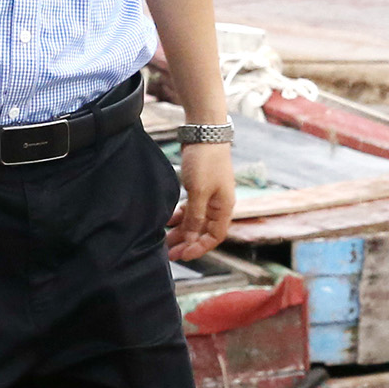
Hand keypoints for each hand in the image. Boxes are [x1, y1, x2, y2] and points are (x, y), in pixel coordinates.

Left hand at [164, 138, 235, 261]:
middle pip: (203, 231)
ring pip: (194, 220)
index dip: (199, 248)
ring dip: (181, 230)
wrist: (204, 132)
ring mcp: (209, 195)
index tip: (182, 255)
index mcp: (224, 207)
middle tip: (168, 253)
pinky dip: (179, 216)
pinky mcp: (199, 186)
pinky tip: (166, 220)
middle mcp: (218, 204)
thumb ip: (195, 217)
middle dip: (186, 242)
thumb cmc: (205, 161)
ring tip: (163, 239)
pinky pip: (190, 208)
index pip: (215, 236)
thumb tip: (190, 239)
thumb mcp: (198, 192)